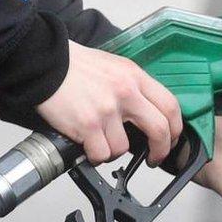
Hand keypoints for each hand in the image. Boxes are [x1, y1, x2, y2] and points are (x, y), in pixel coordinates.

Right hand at [37, 41, 181, 165]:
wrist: (46, 63)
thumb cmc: (76, 66)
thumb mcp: (114, 67)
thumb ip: (133, 88)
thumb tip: (145, 116)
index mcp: (134, 76)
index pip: (170, 106)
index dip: (175, 129)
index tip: (170, 139)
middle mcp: (125, 92)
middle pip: (160, 130)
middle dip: (160, 150)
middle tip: (153, 158)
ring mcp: (107, 109)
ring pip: (123, 148)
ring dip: (112, 151)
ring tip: (100, 141)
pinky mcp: (88, 124)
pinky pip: (101, 154)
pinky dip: (94, 155)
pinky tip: (87, 144)